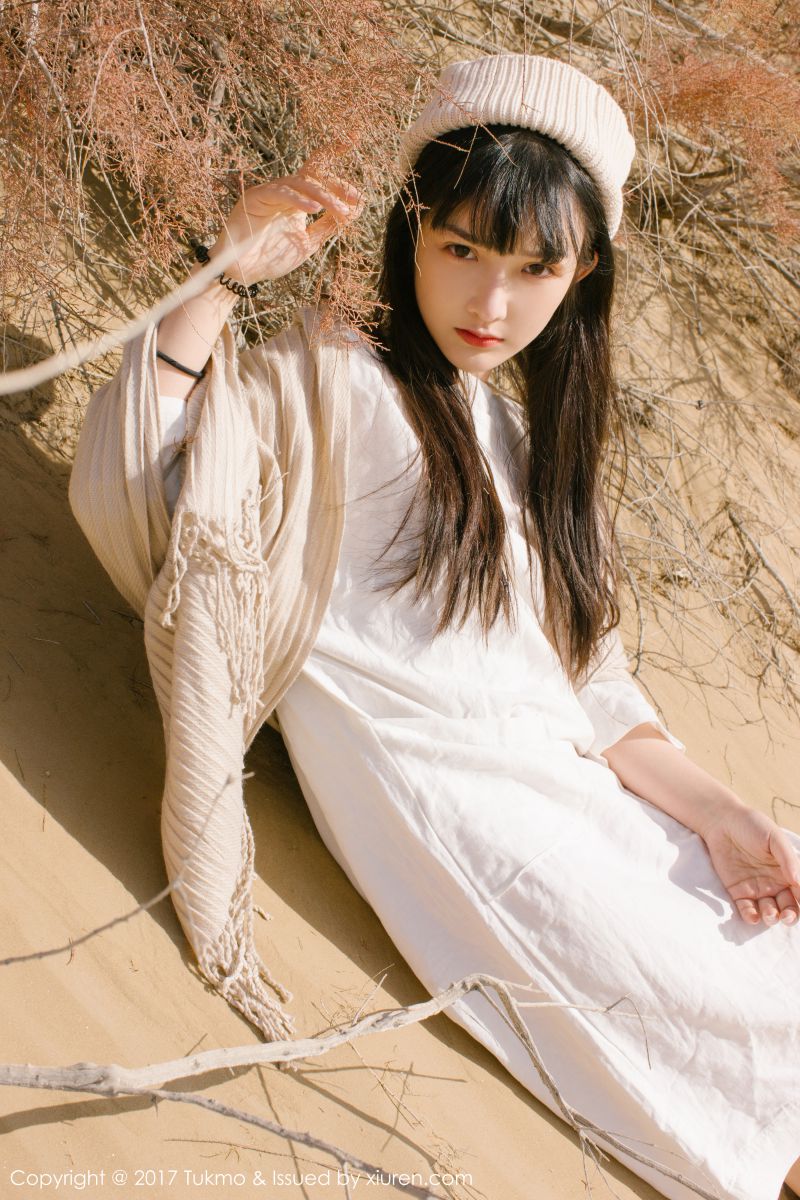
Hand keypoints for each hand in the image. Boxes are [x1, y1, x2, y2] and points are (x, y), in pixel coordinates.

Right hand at [208, 164, 362, 286]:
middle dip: (335, 187)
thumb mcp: (309, 242)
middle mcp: (284, 192)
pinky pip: (279, 193)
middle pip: (313, 177)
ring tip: (339, 210)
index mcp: (296, 200)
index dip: (333, 156)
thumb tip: (354, 209)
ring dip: (322, 196)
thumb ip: (328, 226)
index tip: (354, 142)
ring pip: (300, 184)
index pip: (317, 174)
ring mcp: (269, 193)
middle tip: (353, 200)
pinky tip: (313, 209)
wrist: (242, 274)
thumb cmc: (271, 258)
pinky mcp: (254, 198)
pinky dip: (297, 200)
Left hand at [700, 805, 799, 925]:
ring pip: (769, 911)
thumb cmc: (753, 826)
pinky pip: (746, 909)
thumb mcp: (774, 838)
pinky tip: (752, 917)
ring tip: (769, 914)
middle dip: (790, 916)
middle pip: (788, 907)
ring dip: (772, 917)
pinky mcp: (738, 891)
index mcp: (788, 871)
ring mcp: (757, 889)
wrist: (722, 821)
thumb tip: (799, 882)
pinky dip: (751, 916)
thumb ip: (788, 859)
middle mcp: (775, 883)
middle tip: (786, 917)